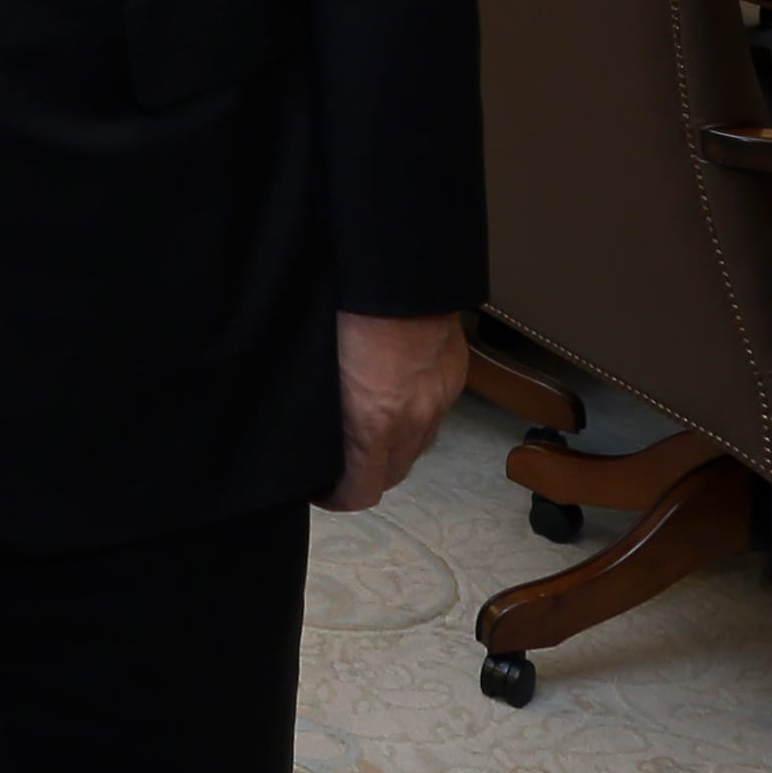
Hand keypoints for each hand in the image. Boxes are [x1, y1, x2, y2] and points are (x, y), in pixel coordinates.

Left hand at [319, 310, 467, 510]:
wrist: (398, 273)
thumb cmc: (343, 311)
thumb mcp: (322, 366)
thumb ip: (325, 409)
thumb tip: (317, 429)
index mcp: (373, 423)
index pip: (363, 492)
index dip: (338, 499)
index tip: (318, 490)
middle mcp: (413, 422)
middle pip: (393, 476)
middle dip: (365, 477)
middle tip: (337, 463)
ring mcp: (439, 401)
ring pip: (416, 448)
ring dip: (391, 450)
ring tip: (364, 431)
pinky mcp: (454, 378)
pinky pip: (434, 416)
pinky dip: (414, 420)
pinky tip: (394, 397)